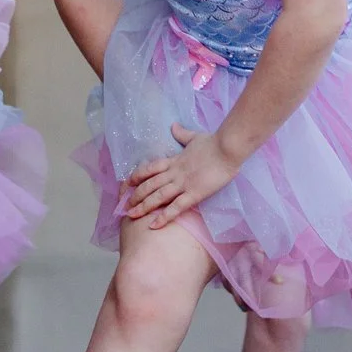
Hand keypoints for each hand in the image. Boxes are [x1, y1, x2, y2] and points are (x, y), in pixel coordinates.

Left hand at [122, 124, 240, 228]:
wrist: (227, 148)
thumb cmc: (214, 142)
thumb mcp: (194, 136)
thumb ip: (182, 134)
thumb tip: (173, 126)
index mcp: (174, 160)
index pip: (150, 168)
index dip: (137, 176)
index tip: (126, 184)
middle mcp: (175, 172)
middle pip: (149, 184)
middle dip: (136, 195)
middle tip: (124, 205)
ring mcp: (183, 183)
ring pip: (158, 196)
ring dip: (143, 206)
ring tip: (131, 215)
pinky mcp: (194, 193)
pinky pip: (176, 207)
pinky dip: (164, 217)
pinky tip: (153, 225)